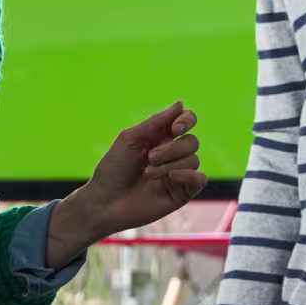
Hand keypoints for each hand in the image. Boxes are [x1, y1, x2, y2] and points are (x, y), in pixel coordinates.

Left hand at [74, 100, 207, 234]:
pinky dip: (189, 175)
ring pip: (193, 159)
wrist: (105, 201)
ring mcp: (178, 173)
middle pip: (191, 141)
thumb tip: (180, 104)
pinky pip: (200, 179)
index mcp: (160, 137)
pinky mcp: (182, 192)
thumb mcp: (131, 138)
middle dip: (171, 149)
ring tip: (148, 173)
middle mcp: (172, 154)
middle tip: (149, 158)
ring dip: (170, 164)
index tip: (175, 129)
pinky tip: (172, 177)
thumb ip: (156, 122)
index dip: (186, 120)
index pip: (186, 120)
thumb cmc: (113, 168)